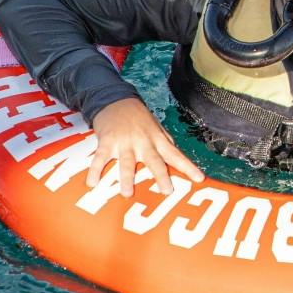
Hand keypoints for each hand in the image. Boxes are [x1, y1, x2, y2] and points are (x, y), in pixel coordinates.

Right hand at [87, 99, 203, 198]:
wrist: (115, 99)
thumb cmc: (137, 117)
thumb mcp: (156, 127)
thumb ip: (165, 142)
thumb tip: (177, 157)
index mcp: (157, 139)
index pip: (175, 155)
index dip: (188, 167)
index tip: (199, 179)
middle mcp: (143, 141)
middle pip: (154, 160)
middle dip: (161, 176)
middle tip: (166, 191)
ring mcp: (124, 142)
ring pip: (127, 162)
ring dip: (127, 178)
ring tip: (127, 194)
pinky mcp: (107, 141)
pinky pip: (100, 158)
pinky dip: (95, 171)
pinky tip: (92, 184)